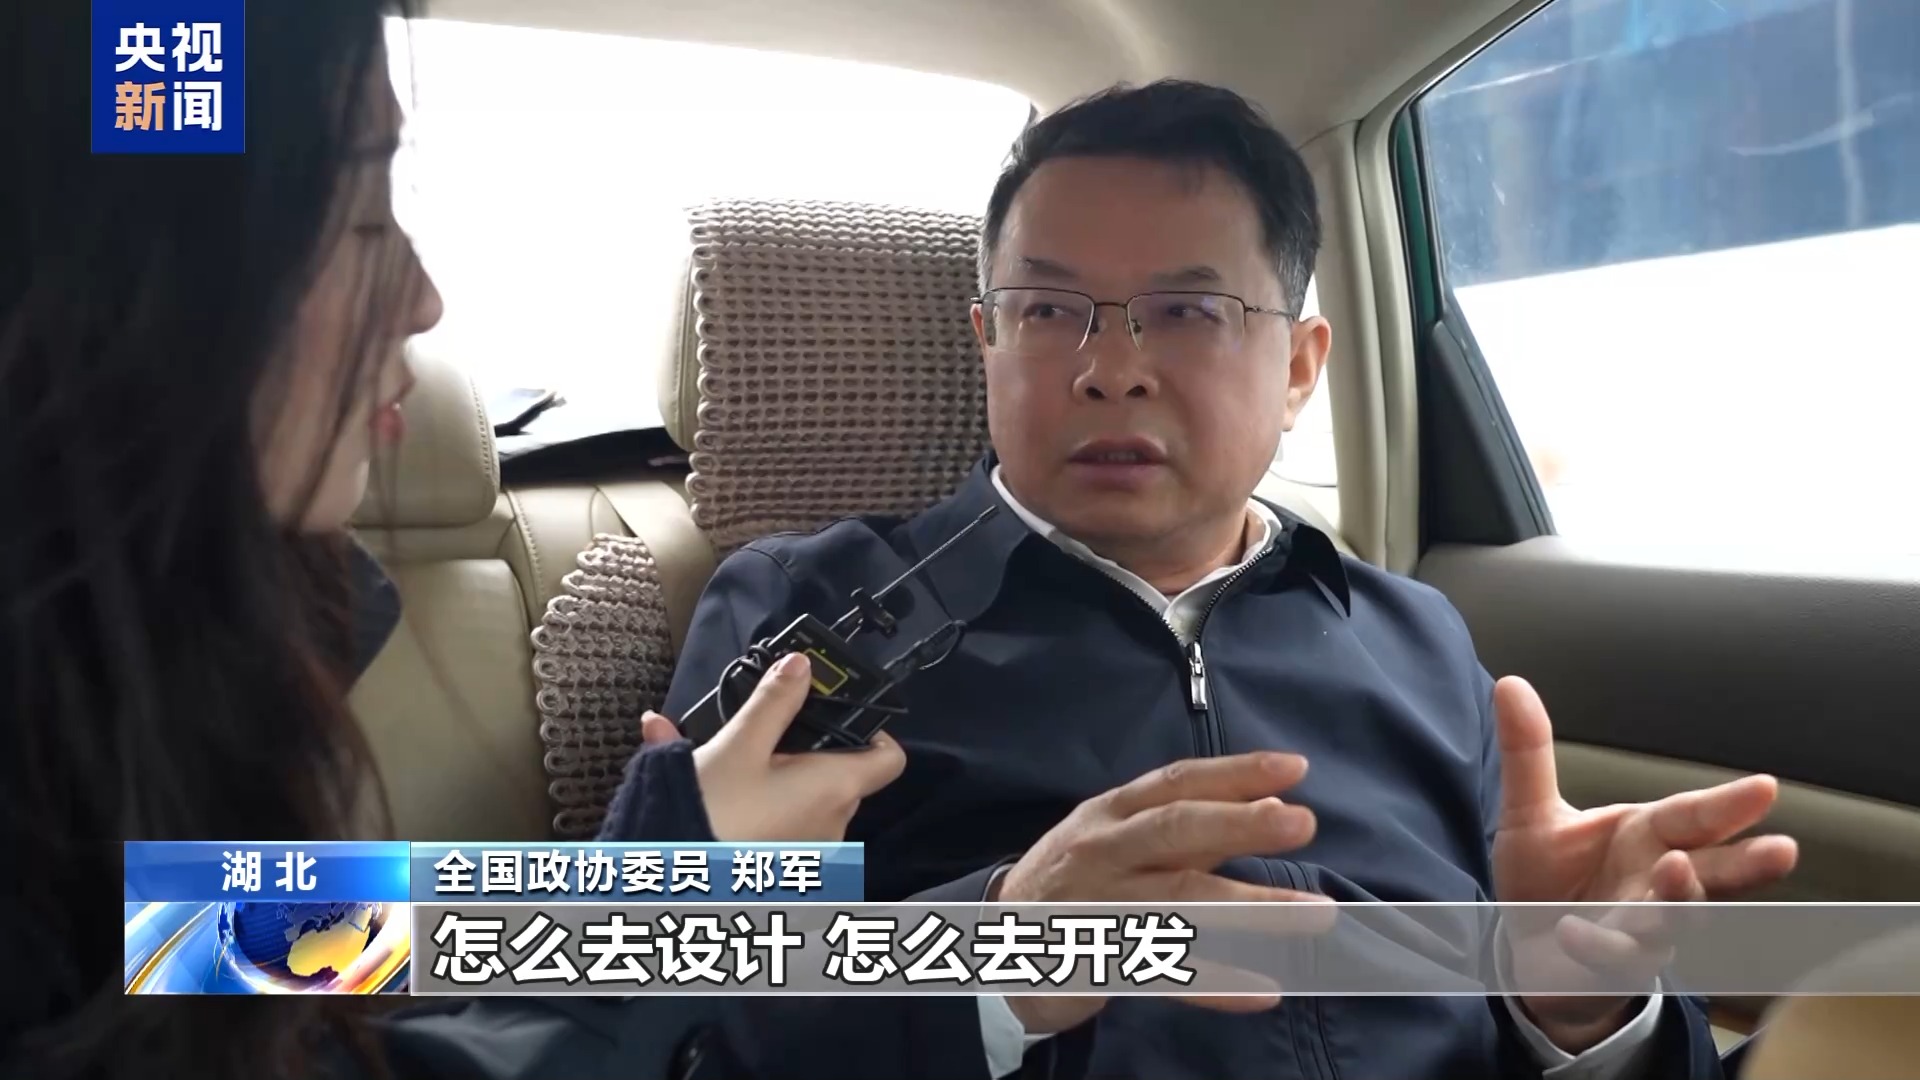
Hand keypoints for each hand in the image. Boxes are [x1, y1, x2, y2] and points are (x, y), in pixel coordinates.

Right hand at [641, 652, 905, 841]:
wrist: (672, 874)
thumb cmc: (713, 812)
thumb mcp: (740, 743)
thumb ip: (775, 701)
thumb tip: (800, 665)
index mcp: (836, 788)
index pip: (890, 758)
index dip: (873, 731)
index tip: (839, 715)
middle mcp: (834, 824)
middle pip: (842, 774)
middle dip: (809, 751)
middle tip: (767, 734)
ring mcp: (811, 850)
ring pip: (809, 799)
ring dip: (782, 778)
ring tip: (736, 763)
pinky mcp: (785, 866)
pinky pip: (787, 823)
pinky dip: (766, 804)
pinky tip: (726, 791)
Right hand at [994, 753, 1330, 1035]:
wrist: (989, 945)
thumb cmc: (1073, 883)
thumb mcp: (1115, 841)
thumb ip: (1184, 831)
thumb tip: (1270, 808)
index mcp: (1111, 814)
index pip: (1176, 782)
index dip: (1235, 773)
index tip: (1295, 769)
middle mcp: (1103, 851)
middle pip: (1175, 829)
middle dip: (1241, 824)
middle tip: (1304, 823)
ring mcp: (1098, 906)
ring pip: (1177, 900)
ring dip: (1249, 906)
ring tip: (1313, 912)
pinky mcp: (1097, 960)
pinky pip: (1163, 972)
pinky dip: (1216, 983)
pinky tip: (1264, 990)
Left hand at [1491, 676, 1798, 1050]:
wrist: (1525, 949)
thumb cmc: (1546, 880)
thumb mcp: (1531, 813)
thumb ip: (1529, 754)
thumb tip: (1511, 683)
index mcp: (1647, 838)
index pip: (1693, 817)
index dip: (1729, 804)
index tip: (1767, 786)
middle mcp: (1656, 884)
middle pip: (1712, 873)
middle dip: (1747, 863)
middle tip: (1782, 849)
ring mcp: (1644, 931)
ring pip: (1675, 918)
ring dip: (1679, 898)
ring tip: (1676, 869)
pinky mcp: (1614, 969)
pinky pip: (1615, 958)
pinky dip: (1598, 944)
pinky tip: (1572, 930)